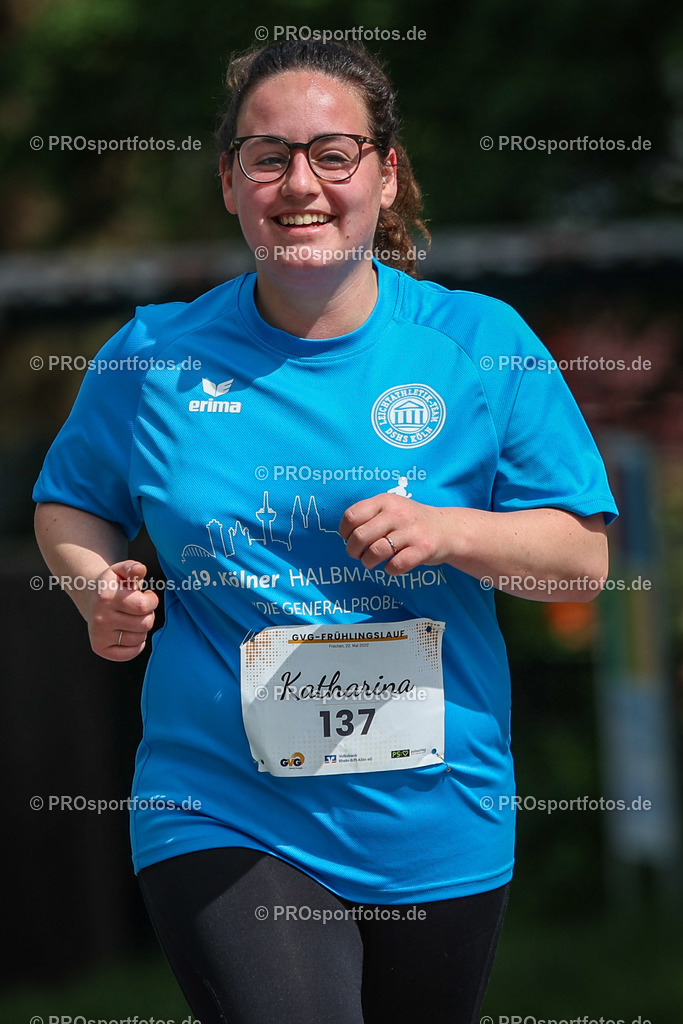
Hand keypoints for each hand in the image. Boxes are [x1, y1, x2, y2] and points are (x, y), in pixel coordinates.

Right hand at [87, 560, 158, 660]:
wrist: (90, 595)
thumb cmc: (112, 584)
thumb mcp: (121, 570)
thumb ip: (133, 568)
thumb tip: (140, 570)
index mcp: (107, 596)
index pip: (143, 606)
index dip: (152, 601)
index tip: (147, 596)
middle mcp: (100, 617)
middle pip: (144, 623)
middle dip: (148, 614)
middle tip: (139, 608)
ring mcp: (99, 634)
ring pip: (139, 638)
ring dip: (141, 629)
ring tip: (132, 618)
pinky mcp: (100, 648)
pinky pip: (129, 653)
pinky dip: (136, 645)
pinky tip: (130, 632)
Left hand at [339, 494, 454, 573]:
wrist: (447, 529)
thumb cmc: (409, 522)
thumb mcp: (390, 508)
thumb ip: (368, 515)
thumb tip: (344, 535)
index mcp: (385, 501)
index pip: (352, 516)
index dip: (344, 532)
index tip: (348, 538)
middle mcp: (398, 514)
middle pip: (360, 536)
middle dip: (353, 551)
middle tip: (357, 554)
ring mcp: (412, 532)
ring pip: (376, 552)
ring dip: (368, 562)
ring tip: (371, 562)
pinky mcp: (423, 549)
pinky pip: (396, 565)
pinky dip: (390, 569)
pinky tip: (392, 565)